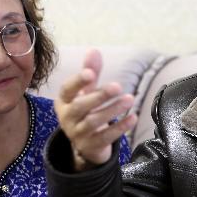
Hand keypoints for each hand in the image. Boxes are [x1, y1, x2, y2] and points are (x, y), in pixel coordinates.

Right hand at [54, 49, 137, 169]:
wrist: (86, 144)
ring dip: (113, 109)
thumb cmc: (86, 111)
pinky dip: (120, 127)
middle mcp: (67, 118)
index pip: (67, 89)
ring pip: (94, 122)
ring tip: (130, 99)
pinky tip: (133, 118)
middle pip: (81, 106)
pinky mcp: (90, 146)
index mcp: (64, 101)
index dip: (78, 81)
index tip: (90, 73)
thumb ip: (90, 72)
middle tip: (117, 86)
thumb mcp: (86, 92)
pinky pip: (105, 137)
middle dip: (99, 95)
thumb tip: (93, 50)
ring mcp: (77, 134)